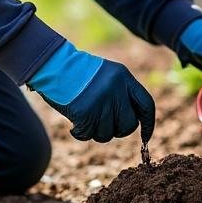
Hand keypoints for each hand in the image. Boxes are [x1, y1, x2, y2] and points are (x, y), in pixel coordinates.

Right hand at [28, 42, 155, 142]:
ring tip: (84, 119)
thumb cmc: (76, 72)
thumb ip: (120, 94)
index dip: (148, 124)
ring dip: (95, 131)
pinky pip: (88, 135)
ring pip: (107, 133)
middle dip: (117, 130)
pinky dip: (80, 133)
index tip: (145, 138)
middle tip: (102, 125)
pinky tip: (73, 125)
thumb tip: (131, 122)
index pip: (146, 105)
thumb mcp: (105, 75)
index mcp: (124, 77)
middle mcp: (116, 90)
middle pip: (128, 125)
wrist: (53, 65)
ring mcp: (102, 102)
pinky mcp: (86, 112)